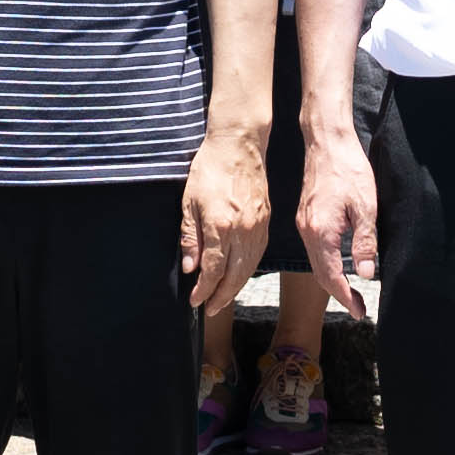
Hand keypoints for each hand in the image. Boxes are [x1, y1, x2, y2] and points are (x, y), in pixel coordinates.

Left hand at [180, 129, 270, 312]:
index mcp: (221, 227)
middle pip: (234, 276)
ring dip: (235, 288)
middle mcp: (243, 231)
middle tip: (209, 309)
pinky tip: (239, 275)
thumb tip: (191, 268)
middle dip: (221, 297)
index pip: (213, 270)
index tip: (195, 301)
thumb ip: (190, 237)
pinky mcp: (266, 221)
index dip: (203, 290)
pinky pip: (257, 254)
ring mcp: (258, 227)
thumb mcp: (189, 202)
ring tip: (222, 298)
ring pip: (248, 268)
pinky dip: (247, 270)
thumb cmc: (210, 169)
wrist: (239, 145)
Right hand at [296, 119, 384, 310]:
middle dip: (339, 294)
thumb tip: (365, 274)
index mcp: (321, 232)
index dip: (346, 297)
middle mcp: (307, 231)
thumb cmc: (348, 169)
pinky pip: (314, 249)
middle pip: (320, 274)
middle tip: (358, 309)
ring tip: (351, 293)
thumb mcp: (366, 206)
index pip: (332, 276)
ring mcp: (303, 223)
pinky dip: (326, 265)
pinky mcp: (305, 216)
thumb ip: (365, 242)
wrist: (327, 142)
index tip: (360, 312)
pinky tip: (339, 266)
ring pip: (316, 262)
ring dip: (332, 280)